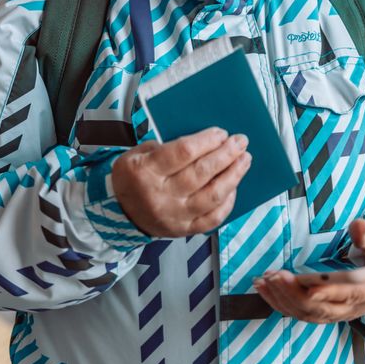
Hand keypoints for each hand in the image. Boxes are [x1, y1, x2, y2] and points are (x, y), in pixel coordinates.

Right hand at [111, 127, 251, 236]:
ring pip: (211, 196)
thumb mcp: (138, 153)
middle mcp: (160, 195)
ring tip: (244, 160)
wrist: (120, 212)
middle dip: (225, 155)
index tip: (221, 132)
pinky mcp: (183, 230)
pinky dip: (227, 202)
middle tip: (240, 142)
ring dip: (232, 176)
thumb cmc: (134, 176)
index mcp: (145, 171)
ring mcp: (173, 216)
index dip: (206, 141)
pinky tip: (233, 186)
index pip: (183, 152)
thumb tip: (206, 140)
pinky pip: (212, 218)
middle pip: (201, 173)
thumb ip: (167, 147)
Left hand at [253, 219, 364, 323]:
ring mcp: (336, 313)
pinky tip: (264, 289)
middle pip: (322, 307)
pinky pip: (299, 313)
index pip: (349, 293)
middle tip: (275, 276)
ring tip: (264, 280)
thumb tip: (358, 227)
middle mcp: (353, 307)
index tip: (309, 286)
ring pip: (307, 312)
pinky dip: (280, 302)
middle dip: (296, 293)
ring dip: (283, 298)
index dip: (329, 291)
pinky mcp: (323, 313)